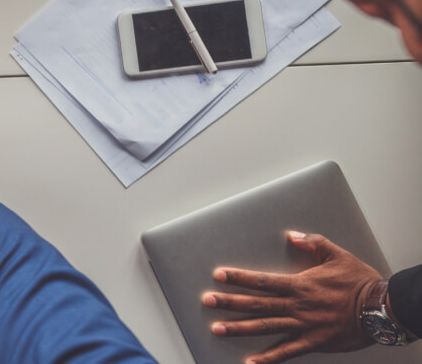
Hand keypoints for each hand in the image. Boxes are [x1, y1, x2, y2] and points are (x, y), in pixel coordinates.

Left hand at [204, 231, 382, 363]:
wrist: (380, 308)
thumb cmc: (360, 282)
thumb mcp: (337, 255)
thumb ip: (313, 243)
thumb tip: (293, 235)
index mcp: (299, 284)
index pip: (262, 281)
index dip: (239, 278)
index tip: (219, 275)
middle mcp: (297, 305)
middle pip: (256, 304)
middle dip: (229, 302)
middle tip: (206, 301)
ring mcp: (303, 325)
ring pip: (265, 327)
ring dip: (239, 329)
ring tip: (217, 329)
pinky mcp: (313, 342)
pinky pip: (286, 351)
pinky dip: (268, 358)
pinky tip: (251, 362)